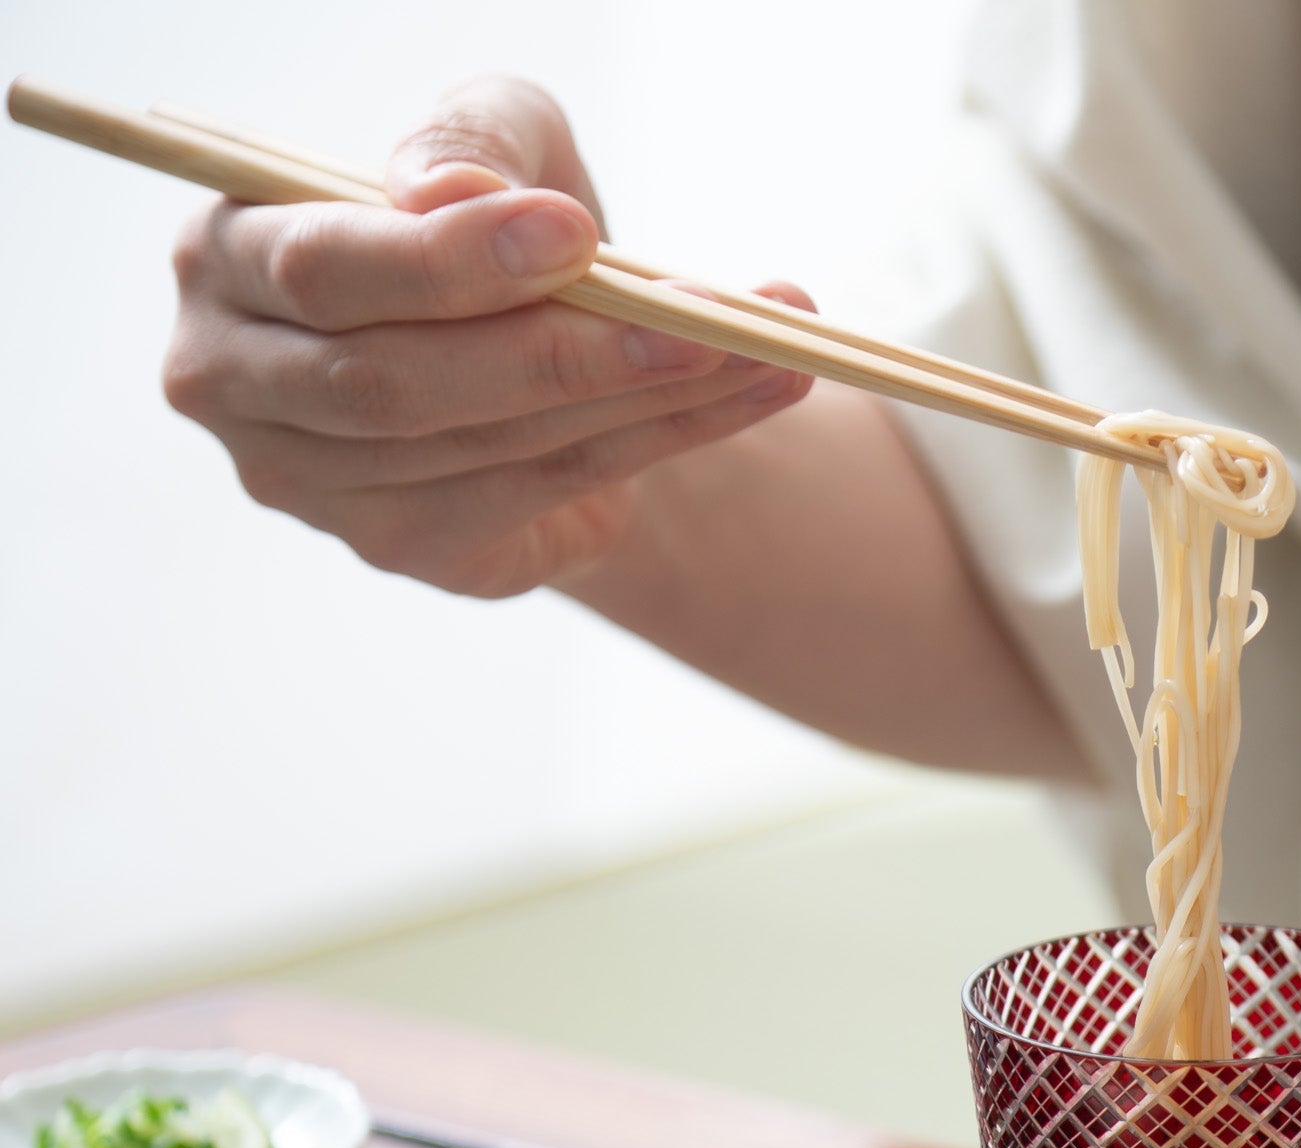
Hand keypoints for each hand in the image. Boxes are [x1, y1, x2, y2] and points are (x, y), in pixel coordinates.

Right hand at [161, 76, 811, 597]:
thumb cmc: (486, 227)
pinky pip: (544, 492)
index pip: (324, 267)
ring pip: (490, 446)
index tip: (577, 234)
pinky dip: (662, 439)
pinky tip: (754, 393)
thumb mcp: (490, 146)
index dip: (450, 260)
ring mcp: (315, 484)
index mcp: (225, 257)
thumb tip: (453, 195)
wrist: (525, 351)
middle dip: (565, 349)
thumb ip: (472, 143)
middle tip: (708, 318)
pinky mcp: (403, 543)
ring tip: (767, 348)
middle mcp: (238, 381)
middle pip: (401, 382)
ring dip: (644, 396)